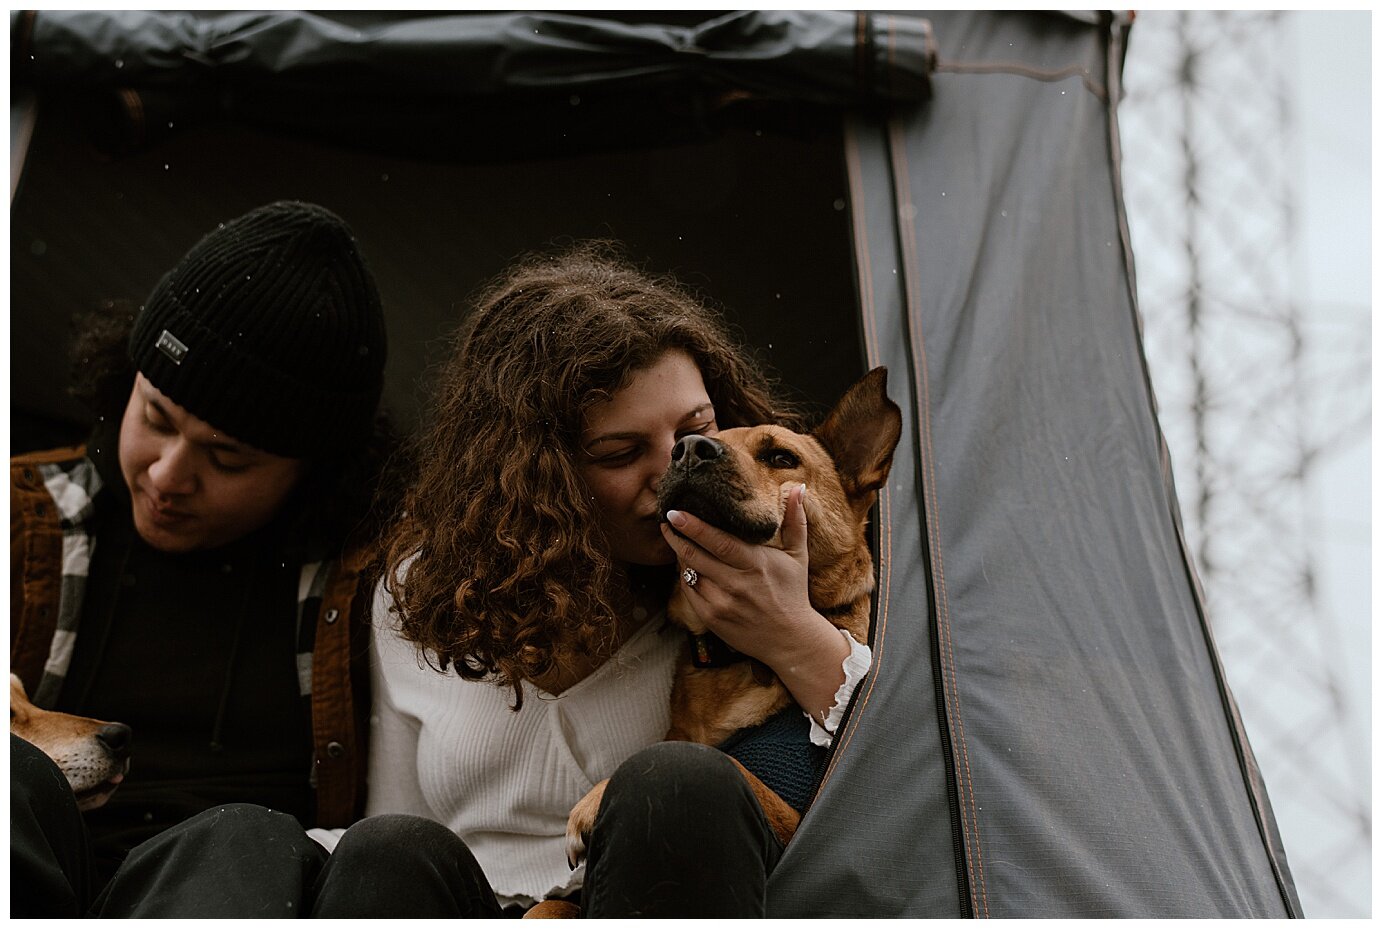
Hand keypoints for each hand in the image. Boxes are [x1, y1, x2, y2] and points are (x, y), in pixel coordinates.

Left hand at [660, 483, 848, 720]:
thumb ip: (795, 520)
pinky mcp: (712, 618)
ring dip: (679, 555)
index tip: (675, 513)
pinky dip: (685, 577)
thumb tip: (797, 487)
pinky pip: (689, 591)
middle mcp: (737, 584)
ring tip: (675, 539)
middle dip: (676, 537)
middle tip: (666, 521)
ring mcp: (722, 603)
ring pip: (689, 573)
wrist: (790, 640)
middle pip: (695, 556)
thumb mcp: (798, 555)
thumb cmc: (793, 593)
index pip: (718, 541)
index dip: (693, 527)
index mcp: (756, 564)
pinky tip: (686, 566)